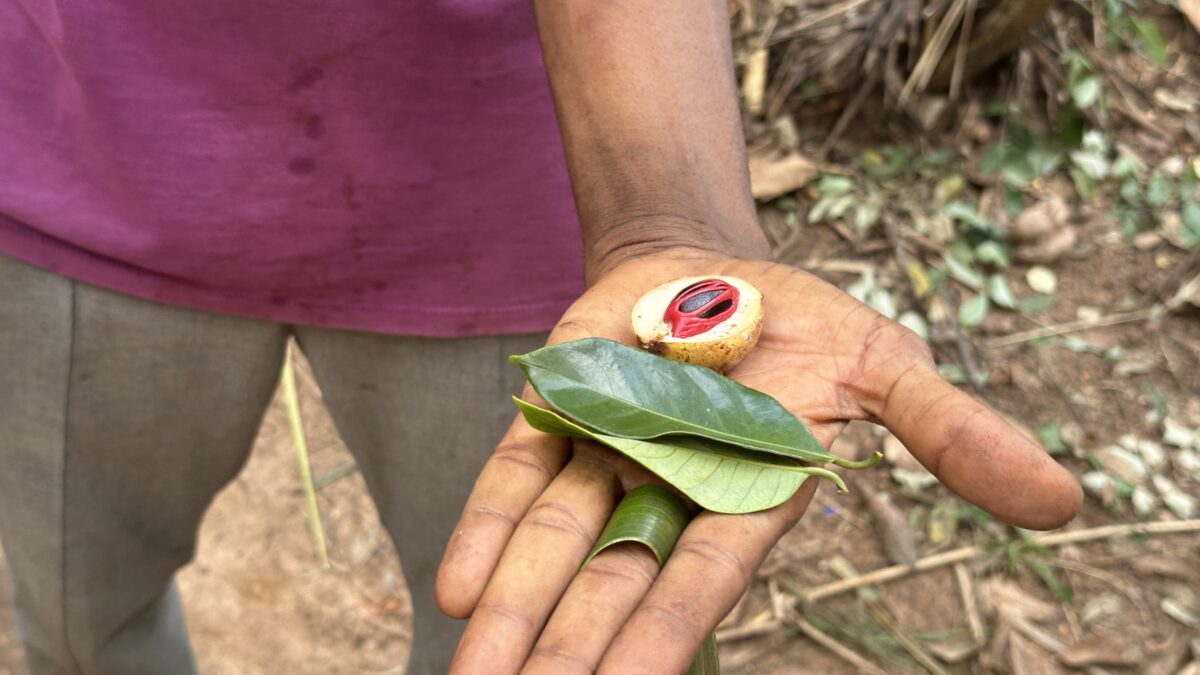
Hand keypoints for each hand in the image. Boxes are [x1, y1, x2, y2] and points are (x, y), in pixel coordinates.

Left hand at [436, 248, 1081, 673]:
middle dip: (572, 649)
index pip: (706, 578)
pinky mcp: (557, 411)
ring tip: (473, 673)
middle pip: (615, 583)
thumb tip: (1062, 502)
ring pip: (555, 544)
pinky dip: (488, 526)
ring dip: (515, 610)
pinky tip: (459, 587)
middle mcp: (670, 489)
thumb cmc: (803, 326)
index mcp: (749, 492)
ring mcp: (607, 452)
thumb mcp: (887, 367)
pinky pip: (518, 475)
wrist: (712, 264)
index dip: (669, 634)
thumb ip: (950, 434)